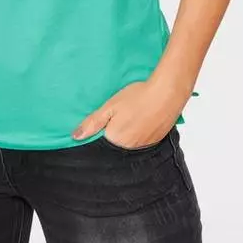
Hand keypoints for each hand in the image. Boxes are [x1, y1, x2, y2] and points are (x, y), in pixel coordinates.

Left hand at [71, 78, 185, 147]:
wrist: (167, 93)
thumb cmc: (138, 97)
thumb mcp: (110, 106)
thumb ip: (93, 123)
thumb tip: (75, 136)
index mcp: (115, 140)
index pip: (101, 144)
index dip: (100, 132)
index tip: (103, 122)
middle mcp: (129, 148)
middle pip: (115, 145)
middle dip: (113, 133)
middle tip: (119, 116)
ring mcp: (143, 147)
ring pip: (128, 144)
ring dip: (127, 133)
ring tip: (130, 117)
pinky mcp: (155, 142)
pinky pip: (141, 142)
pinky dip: (139, 133)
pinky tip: (140, 120)